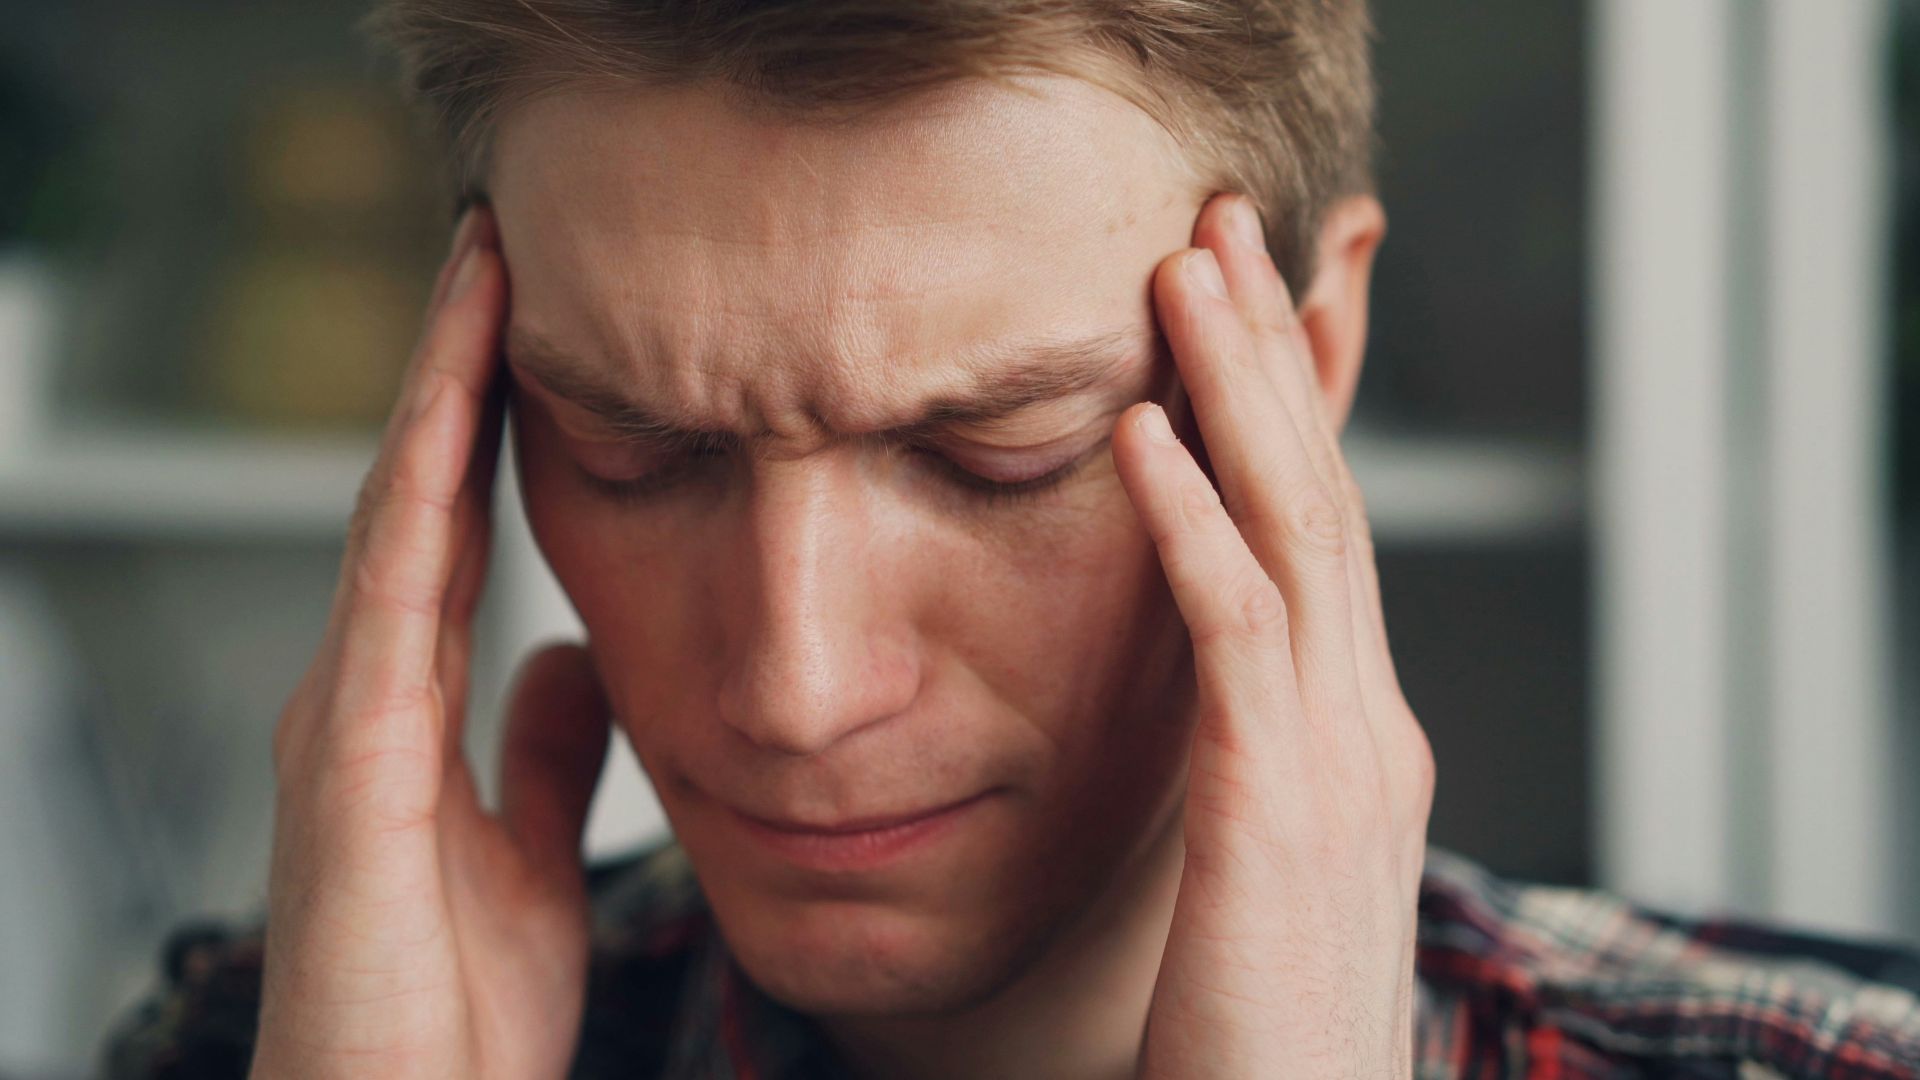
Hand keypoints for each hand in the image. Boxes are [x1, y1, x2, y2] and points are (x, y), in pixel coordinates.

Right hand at [250, 207, 613, 1079]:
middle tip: (498, 247)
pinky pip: (391, 602)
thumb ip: (544, 753)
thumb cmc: (452, 1013)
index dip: (486, 423)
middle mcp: (364, 692)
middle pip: (415, 494)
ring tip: (479, 276)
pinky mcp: (350, 768)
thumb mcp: (529, 855)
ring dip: (434, 393)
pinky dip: (418, 499)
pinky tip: (449, 414)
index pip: (454, 528)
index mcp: (409, 708)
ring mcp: (345, 720)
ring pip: (392, 516)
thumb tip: (571, 659)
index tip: (536, 320)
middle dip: (455, 370)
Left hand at [1113, 193, 1435, 1077]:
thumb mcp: (1268, 869)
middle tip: (1217, 230)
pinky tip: (1138, 436)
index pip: (1325, 536)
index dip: (1280, 409)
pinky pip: (1235, 635)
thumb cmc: (1263, 1027)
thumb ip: (1252, 765)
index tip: (1229, 307)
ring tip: (1181, 278)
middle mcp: (1370, 728)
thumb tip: (1204, 695)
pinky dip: (1189, 523)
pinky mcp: (1277, 811)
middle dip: (1269, 357)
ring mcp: (1340, 763)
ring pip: (1296, 533)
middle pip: (1323, 499)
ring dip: (1235, 394)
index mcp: (1361, 739)